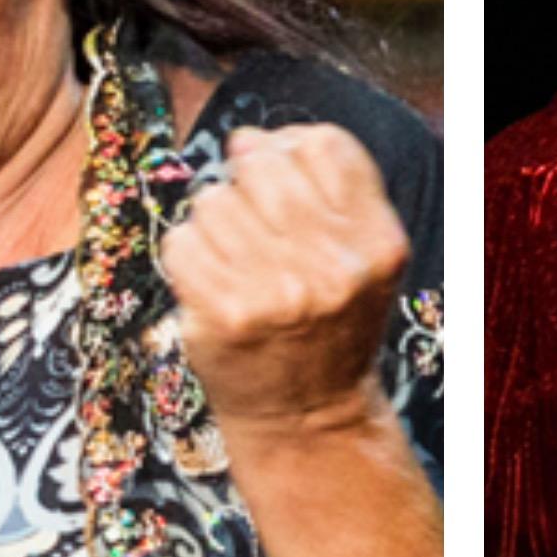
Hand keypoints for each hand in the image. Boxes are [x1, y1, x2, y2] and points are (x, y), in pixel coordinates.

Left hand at [163, 124, 412, 444]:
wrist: (307, 418)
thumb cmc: (326, 327)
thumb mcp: (357, 259)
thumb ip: (319, 190)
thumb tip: (247, 138)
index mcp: (376, 242)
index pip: (323, 145)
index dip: (289, 149)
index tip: (278, 178)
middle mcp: (332, 265)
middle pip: (260, 165)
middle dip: (245, 185)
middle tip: (252, 228)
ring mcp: (277, 291)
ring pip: (212, 201)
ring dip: (212, 225)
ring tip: (234, 263)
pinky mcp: (225, 314)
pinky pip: (180, 242)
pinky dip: (185, 258)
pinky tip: (208, 284)